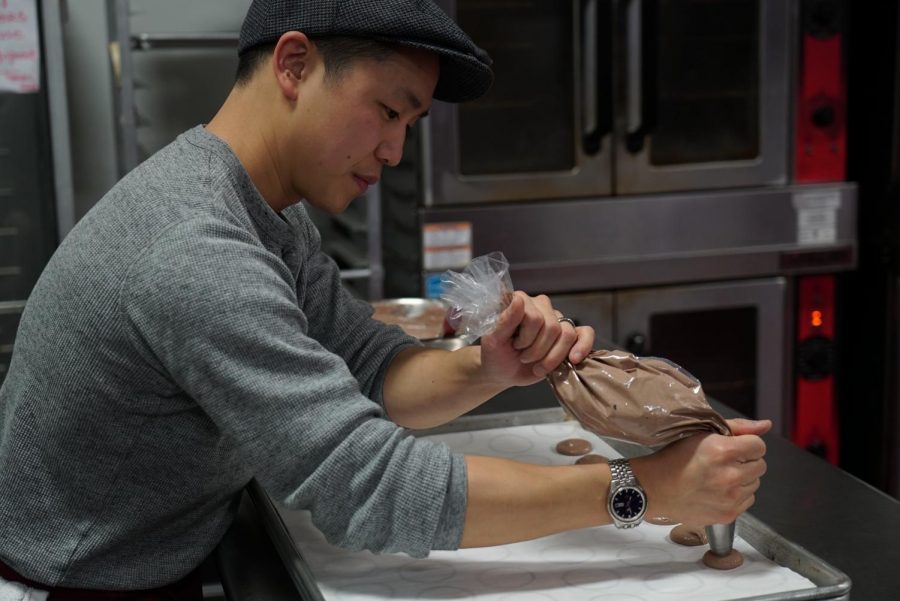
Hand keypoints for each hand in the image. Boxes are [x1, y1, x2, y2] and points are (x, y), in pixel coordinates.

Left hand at [479, 291, 594, 386]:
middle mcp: (540, 305)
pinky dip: (583, 346)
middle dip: (537, 350)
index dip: (526, 338)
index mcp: (520, 300)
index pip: (535, 317)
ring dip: (552, 357)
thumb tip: (518, 298)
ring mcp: (556, 318)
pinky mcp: (570, 334)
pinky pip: (586, 333)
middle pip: (552, 327)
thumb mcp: (493, 341)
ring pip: (567, 333)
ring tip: (537, 367)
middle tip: (523, 357)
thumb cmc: (496, 354)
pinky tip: (573, 359)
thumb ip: (505, 320)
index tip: (514, 346)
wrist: (503, 372)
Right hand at [632, 418, 771, 524]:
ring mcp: (730, 498)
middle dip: (746, 462)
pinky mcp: (728, 514)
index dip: (746, 445)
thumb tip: (766, 425)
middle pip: (761, 466)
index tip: (733, 448)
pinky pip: (748, 501)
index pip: (759, 446)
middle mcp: (730, 476)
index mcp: (723, 451)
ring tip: (719, 477)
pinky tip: (717, 491)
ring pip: (755, 484)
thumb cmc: (675, 458)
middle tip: (724, 463)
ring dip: (742, 479)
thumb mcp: (702, 434)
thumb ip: (737, 427)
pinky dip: (737, 495)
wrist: (655, 489)